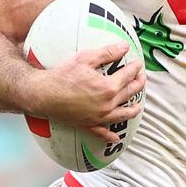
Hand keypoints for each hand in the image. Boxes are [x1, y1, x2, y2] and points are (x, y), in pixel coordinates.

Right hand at [27, 42, 145, 142]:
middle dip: (138, 84)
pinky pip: (102, 133)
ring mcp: (99, 117)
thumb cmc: (63, 76)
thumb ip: (107, 53)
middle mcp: (107, 105)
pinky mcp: (88, 125)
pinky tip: (115, 139)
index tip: (138, 64)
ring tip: (138, 105)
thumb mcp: (85, 58)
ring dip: (133, 109)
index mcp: (108, 88)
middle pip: (129, 94)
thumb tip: (124, 47)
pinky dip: (110, 136)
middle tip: (142, 78)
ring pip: (123, 115)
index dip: (135, 68)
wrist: (44, 95)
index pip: (128, 76)